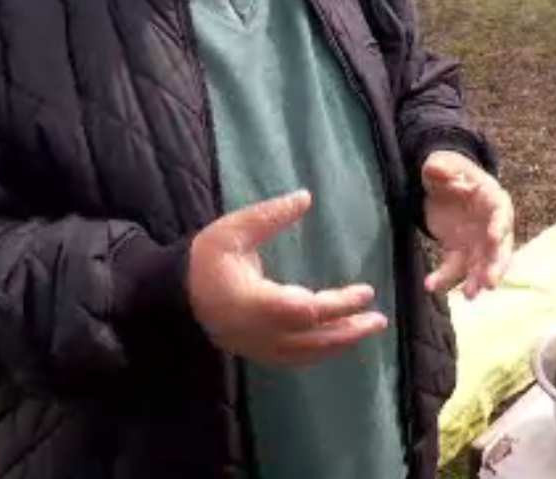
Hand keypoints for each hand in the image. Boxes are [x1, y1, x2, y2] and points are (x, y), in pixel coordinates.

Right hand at [188, 190, 387, 366]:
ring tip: (369, 328)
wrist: (176, 292)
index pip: (304, 310)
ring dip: (340, 343)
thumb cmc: (207, 258)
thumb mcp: (234, 229)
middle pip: (311, 338)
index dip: (337, 305)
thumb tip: (305, 196)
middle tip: (379, 319)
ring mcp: (257, 347)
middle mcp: (257, 331)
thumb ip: (269, 216)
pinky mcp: (257, 352)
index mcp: (252, 302)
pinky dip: (322, 350)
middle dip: (348, 329)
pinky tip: (341, 340)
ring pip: (306, 353)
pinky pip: (296, 358)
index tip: (365, 291)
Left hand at [422, 151, 513, 299]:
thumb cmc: (448, 170)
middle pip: (499, 247)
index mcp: (492, 198)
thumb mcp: (440, 163)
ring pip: (481, 264)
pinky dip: (445, 278)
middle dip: (496, 265)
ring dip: (476, 280)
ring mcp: (477, 241)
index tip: (494, 238)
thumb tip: (436, 168)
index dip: (500, 225)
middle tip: (491, 283)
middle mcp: (491, 224)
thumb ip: (440, 166)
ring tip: (469, 296)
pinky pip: (455, 268)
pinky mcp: (459, 252)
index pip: (501, 212)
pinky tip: (431, 285)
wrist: (441, 186)